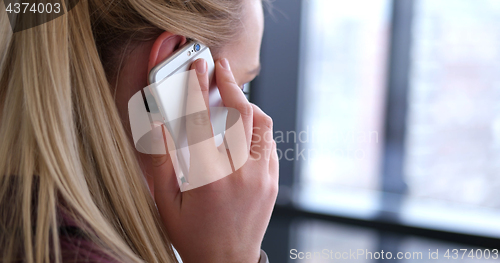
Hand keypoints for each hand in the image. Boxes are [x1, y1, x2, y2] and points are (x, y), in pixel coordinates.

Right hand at [144, 58, 278, 262]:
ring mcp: (262, 178)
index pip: (203, 120)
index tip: (198, 68)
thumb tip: (156, 125)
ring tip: (233, 99)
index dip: (198, 88)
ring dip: (248, 106)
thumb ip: (161, 161)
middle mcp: (240, 174)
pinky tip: (243, 131)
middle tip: (221, 69)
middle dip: (232, 84)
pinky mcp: (272, 182)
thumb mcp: (166, 202)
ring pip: (262, 125)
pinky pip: (270, 144)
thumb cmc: (193, 236)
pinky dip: (257, 129)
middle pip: (243, 113)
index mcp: (208, 178)